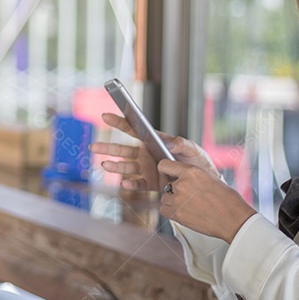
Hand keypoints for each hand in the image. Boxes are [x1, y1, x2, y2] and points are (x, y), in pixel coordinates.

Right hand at [91, 112, 254, 242]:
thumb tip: (166, 141)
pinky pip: (138, 184)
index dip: (119, 122)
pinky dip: (130, 184)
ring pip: (126, 167)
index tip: (105, 115)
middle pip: (122, 149)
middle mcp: (146, 155)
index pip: (133, 129)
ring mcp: (147, 170)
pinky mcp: (152, 184)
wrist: (205, 185)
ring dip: (114, 166)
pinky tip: (124, 184)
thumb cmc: (199, 163)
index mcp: (153, 141)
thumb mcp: (194, 150)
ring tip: (104, 165)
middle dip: (107, 147)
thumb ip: (181, 143)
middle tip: (93, 146)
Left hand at [158, 159, 254, 242]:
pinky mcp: (177, 214)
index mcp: (191, 171)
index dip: (166, 170)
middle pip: (167, 184)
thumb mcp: (210, 178)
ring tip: (189, 205)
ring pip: (165, 198)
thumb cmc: (227, 200)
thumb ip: (193, 176)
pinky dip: (171, 211)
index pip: (164, 165)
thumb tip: (181, 177)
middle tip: (190, 197)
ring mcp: (178, 200)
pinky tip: (184, 212)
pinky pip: (164, 210)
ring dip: (173, 201)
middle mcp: (182, 184)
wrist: (233, 219)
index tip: (169, 175)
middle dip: (175, 190)